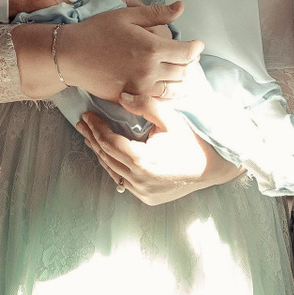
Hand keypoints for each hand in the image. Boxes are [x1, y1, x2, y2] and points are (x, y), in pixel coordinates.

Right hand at [49, 3, 202, 101]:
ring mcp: (140, 88)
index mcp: (152, 48)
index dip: (196, 48)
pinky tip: (163, 85)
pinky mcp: (130, 98)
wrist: (70, 55)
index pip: (188, 53)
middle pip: (184, 72)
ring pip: (173, 90)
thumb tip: (181, 7)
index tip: (197, 44)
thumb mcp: (127, 15)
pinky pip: (157, 100)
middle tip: (187, 56)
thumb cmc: (97, 31)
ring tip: (177, 70)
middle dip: (189, 63)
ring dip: (180, 80)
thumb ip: (157, 13)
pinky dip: (166, 94)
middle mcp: (150, 71)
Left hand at [78, 97, 242, 204]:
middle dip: (92, 138)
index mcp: (144, 162)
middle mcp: (141, 181)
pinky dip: (113, 166)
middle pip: (107, 157)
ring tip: (89, 136)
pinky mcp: (146, 197)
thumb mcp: (171, 118)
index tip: (87, 115)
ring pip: (112, 170)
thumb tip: (122, 97)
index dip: (96, 128)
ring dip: (100, 152)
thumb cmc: (192, 141)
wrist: (212, 168)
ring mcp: (143, 192)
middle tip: (82, 123)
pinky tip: (107, 154)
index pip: (110, 143)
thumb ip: (146, 105)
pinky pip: (122, 180)